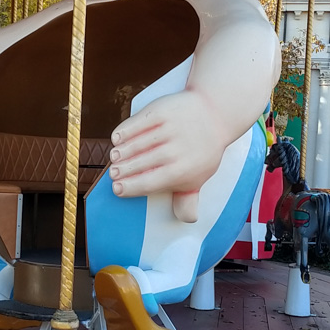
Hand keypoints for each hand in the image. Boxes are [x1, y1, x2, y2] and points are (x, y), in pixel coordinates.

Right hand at [108, 89, 225, 222]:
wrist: (216, 112)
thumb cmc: (204, 150)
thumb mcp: (200, 175)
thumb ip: (188, 198)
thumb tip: (186, 219)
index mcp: (183, 170)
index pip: (149, 183)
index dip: (130, 187)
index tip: (117, 189)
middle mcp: (175, 150)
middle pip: (139, 164)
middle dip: (122, 171)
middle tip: (113, 174)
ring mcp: (168, 129)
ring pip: (136, 144)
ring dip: (121, 152)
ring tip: (114, 158)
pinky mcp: (162, 110)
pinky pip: (137, 123)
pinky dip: (124, 131)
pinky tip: (117, 138)